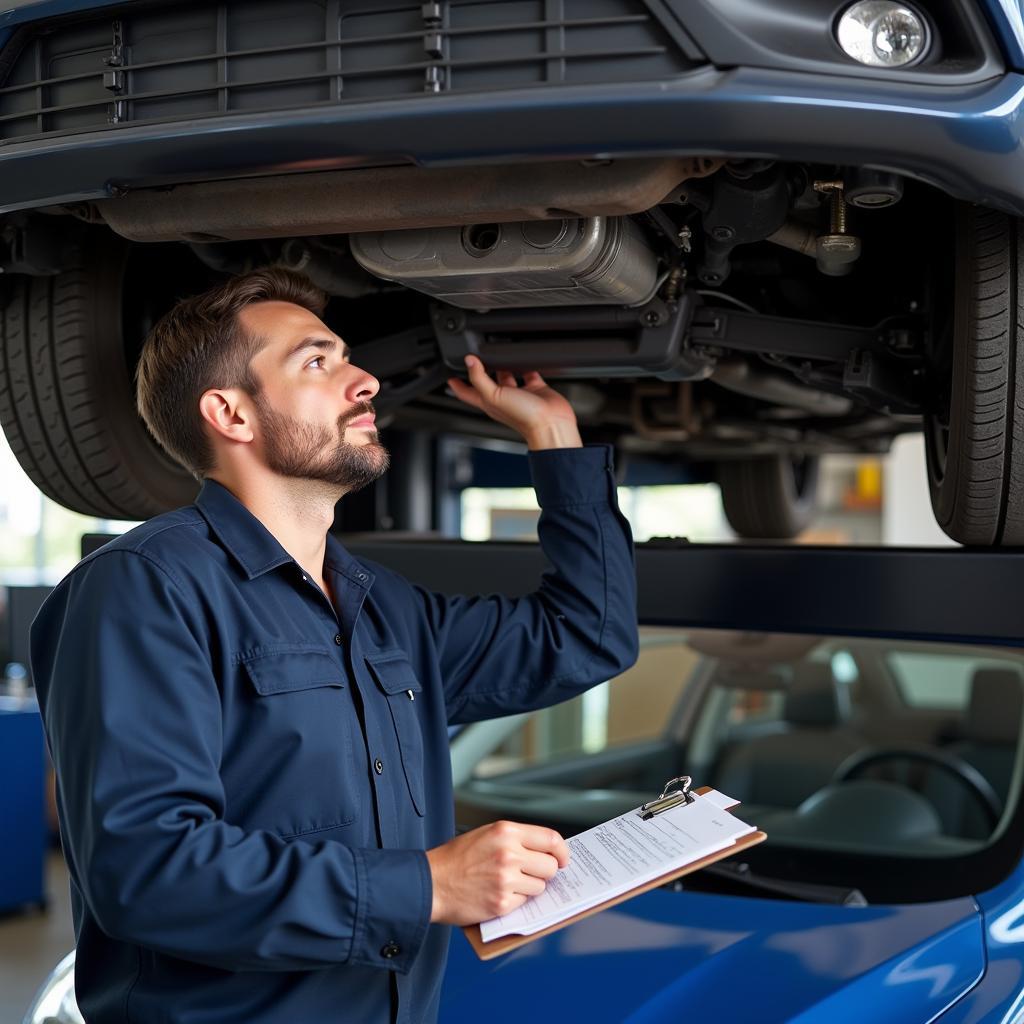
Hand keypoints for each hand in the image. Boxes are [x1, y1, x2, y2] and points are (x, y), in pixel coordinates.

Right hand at [425, 820, 570, 924]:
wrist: (431, 883)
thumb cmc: (456, 858)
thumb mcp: (487, 834)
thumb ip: (516, 839)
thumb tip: (545, 850)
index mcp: (506, 832)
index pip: (551, 839)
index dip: (562, 851)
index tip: (564, 859)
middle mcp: (509, 854)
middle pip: (551, 866)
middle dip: (545, 872)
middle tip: (533, 874)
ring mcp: (506, 880)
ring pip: (540, 887)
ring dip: (529, 888)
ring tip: (508, 883)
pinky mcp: (502, 903)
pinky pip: (524, 903)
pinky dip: (515, 901)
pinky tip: (497, 894)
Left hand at [447, 356, 581, 449]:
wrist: (550, 423)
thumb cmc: (523, 418)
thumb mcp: (494, 396)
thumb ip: (479, 378)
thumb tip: (470, 361)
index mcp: (488, 402)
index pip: (467, 393)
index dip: (457, 385)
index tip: (450, 375)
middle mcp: (502, 398)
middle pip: (487, 382)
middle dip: (481, 370)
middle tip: (475, 357)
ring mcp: (519, 394)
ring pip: (507, 376)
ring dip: (503, 366)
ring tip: (498, 352)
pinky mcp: (535, 388)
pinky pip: (529, 374)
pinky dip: (527, 365)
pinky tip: (525, 358)